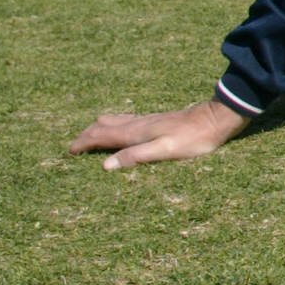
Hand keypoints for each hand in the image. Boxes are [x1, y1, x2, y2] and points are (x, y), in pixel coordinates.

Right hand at [68, 100, 249, 170]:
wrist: (216, 119)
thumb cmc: (194, 138)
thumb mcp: (165, 151)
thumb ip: (136, 156)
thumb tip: (105, 165)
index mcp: (136, 132)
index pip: (101, 136)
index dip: (84, 143)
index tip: (68, 151)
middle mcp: (138, 123)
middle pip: (104, 126)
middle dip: (87, 134)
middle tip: (74, 145)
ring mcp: (147, 120)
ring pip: (115, 121)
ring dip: (99, 129)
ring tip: (90, 136)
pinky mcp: (157, 120)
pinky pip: (127, 121)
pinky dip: (114, 126)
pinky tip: (120, 129)